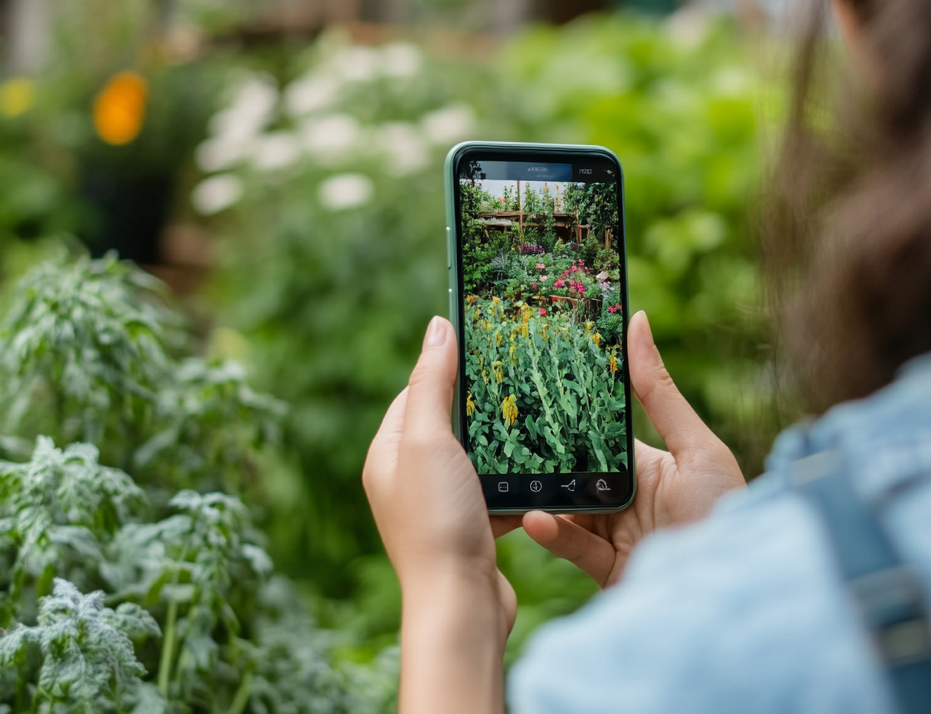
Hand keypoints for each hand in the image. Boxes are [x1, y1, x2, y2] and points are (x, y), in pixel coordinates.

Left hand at [363, 316, 517, 713]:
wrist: (461, 605)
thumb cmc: (437, 522)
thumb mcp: (429, 441)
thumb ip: (431, 383)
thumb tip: (437, 327)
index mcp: (388, 454)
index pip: (416, 392)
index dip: (448, 368)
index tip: (486, 346)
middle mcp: (408, 479)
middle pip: (449, 424)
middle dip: (481, 406)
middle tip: (519, 380)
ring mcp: (441, 506)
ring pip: (478, 458)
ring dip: (504, 444)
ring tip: (536, 419)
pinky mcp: (472, 529)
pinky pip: (497, 491)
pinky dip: (517, 482)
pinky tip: (542, 471)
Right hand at [523, 311, 744, 587]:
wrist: (735, 584)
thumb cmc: (725, 509)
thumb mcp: (697, 446)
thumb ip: (659, 391)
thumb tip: (637, 322)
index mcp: (645, 465)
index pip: (596, 432)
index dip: (567, 411)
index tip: (530, 383)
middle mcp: (625, 498)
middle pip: (572, 469)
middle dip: (538, 454)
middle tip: (499, 431)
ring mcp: (614, 534)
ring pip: (564, 507)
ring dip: (539, 494)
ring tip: (506, 476)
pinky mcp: (607, 570)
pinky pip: (571, 545)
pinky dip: (552, 532)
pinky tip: (533, 518)